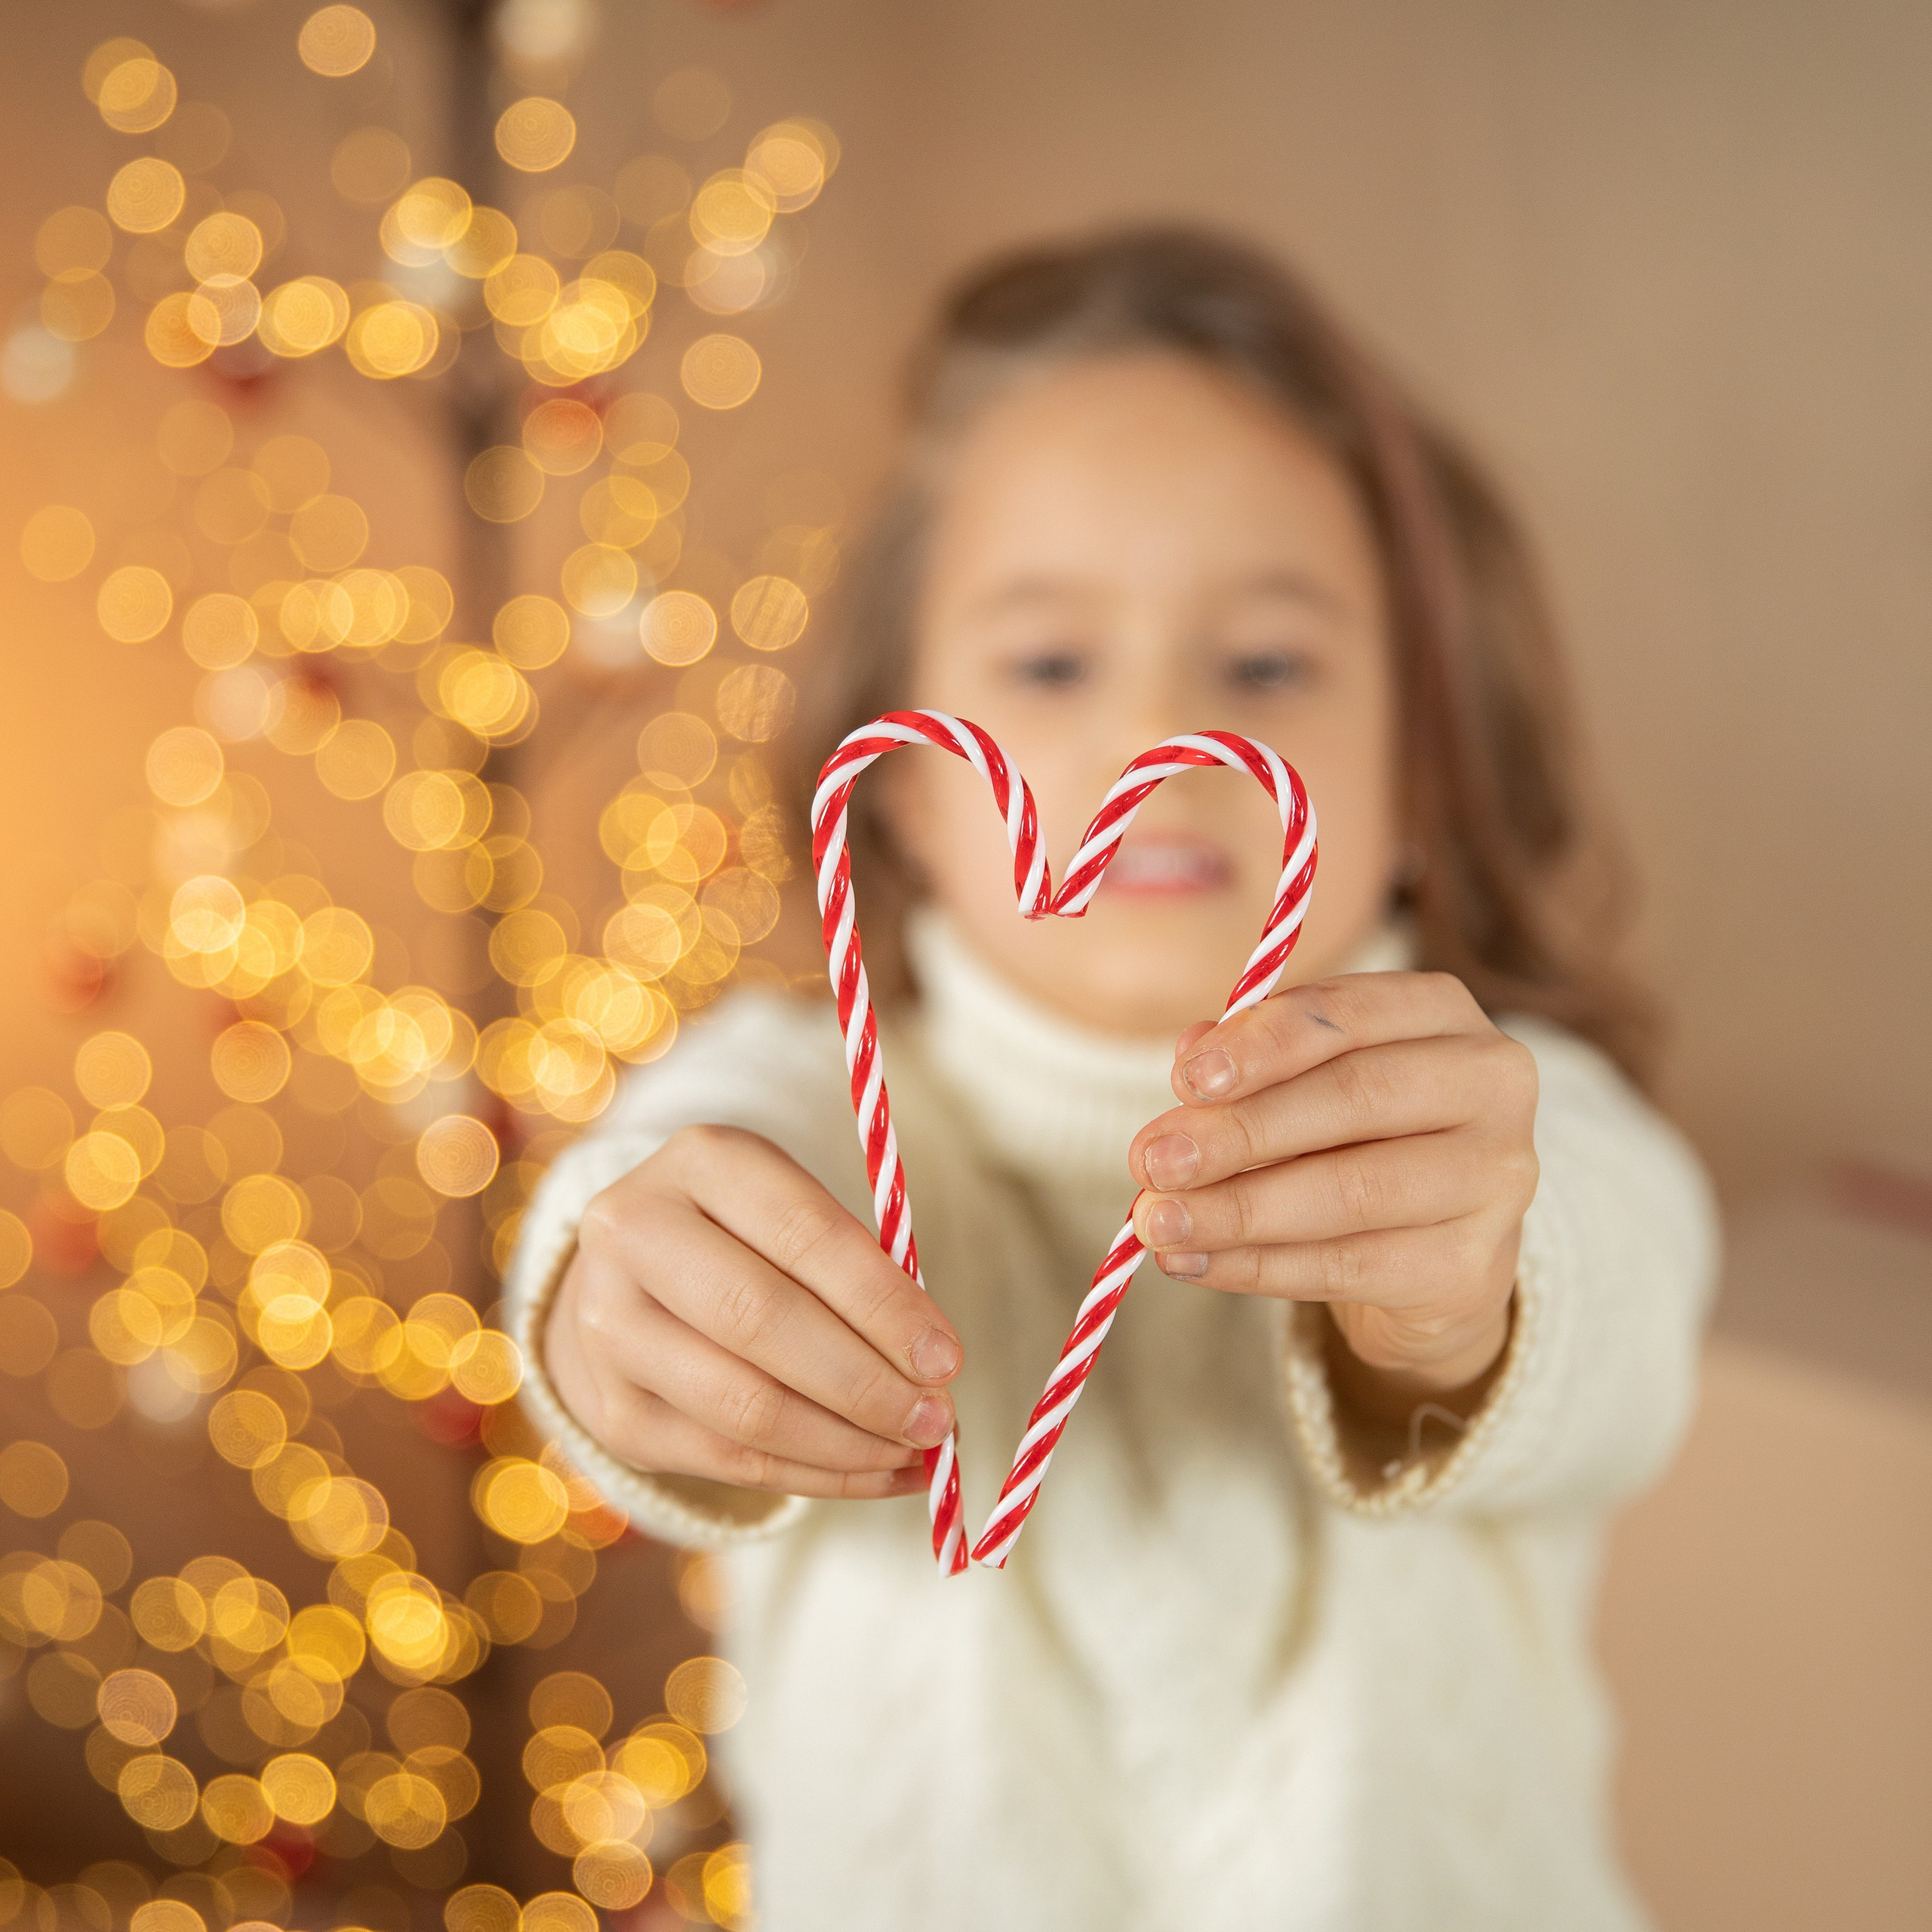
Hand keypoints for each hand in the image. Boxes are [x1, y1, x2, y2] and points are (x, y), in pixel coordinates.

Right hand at [545, 1125, 963, 1497]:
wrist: (626, 1278)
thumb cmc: (744, 1239)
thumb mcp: (794, 1212)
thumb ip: (858, 1270)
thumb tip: (931, 1367)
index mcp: (700, 1161)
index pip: (803, 1234)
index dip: (881, 1303)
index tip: (946, 1358)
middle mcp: (634, 1235)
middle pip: (761, 1321)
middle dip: (865, 1383)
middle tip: (937, 1419)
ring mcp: (608, 1327)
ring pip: (743, 1406)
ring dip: (847, 1443)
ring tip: (916, 1452)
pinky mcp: (612, 1410)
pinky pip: (728, 1460)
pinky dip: (817, 1475)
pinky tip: (877, 1473)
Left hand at [1127, 972, 1537, 1421]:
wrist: (1433, 1255)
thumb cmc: (1355, 1139)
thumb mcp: (1302, 1084)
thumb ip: (1248, 1062)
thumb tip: (1188, 1056)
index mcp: (1442, 1014)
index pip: (1348, 1014)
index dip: (1264, 1044)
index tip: (1186, 1080)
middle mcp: (1491, 1085)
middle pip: (1355, 1098)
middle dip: (1239, 1132)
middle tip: (1151, 1161)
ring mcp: (1496, 1179)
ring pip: (1352, 1192)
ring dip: (1237, 1210)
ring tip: (1156, 1222)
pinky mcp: (1472, 1266)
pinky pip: (1350, 1267)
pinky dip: (1258, 1267)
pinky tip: (1195, 1263)